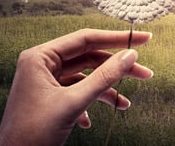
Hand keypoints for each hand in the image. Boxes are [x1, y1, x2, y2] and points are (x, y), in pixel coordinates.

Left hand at [0, 29, 152, 145]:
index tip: (143, 39)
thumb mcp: (73, 103)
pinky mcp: (50, 99)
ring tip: (125, 103)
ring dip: (107, 90)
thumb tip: (129, 56)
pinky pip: (78, 92)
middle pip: (89, 58)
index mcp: (40, 57)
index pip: (86, 39)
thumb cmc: (31, 135)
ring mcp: (46, 82)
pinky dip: (90, 103)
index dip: (117, 38)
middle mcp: (43, 65)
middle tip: (144, 72)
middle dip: (117, 68)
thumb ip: (103, 77)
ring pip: (86, 77)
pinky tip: (92, 120)